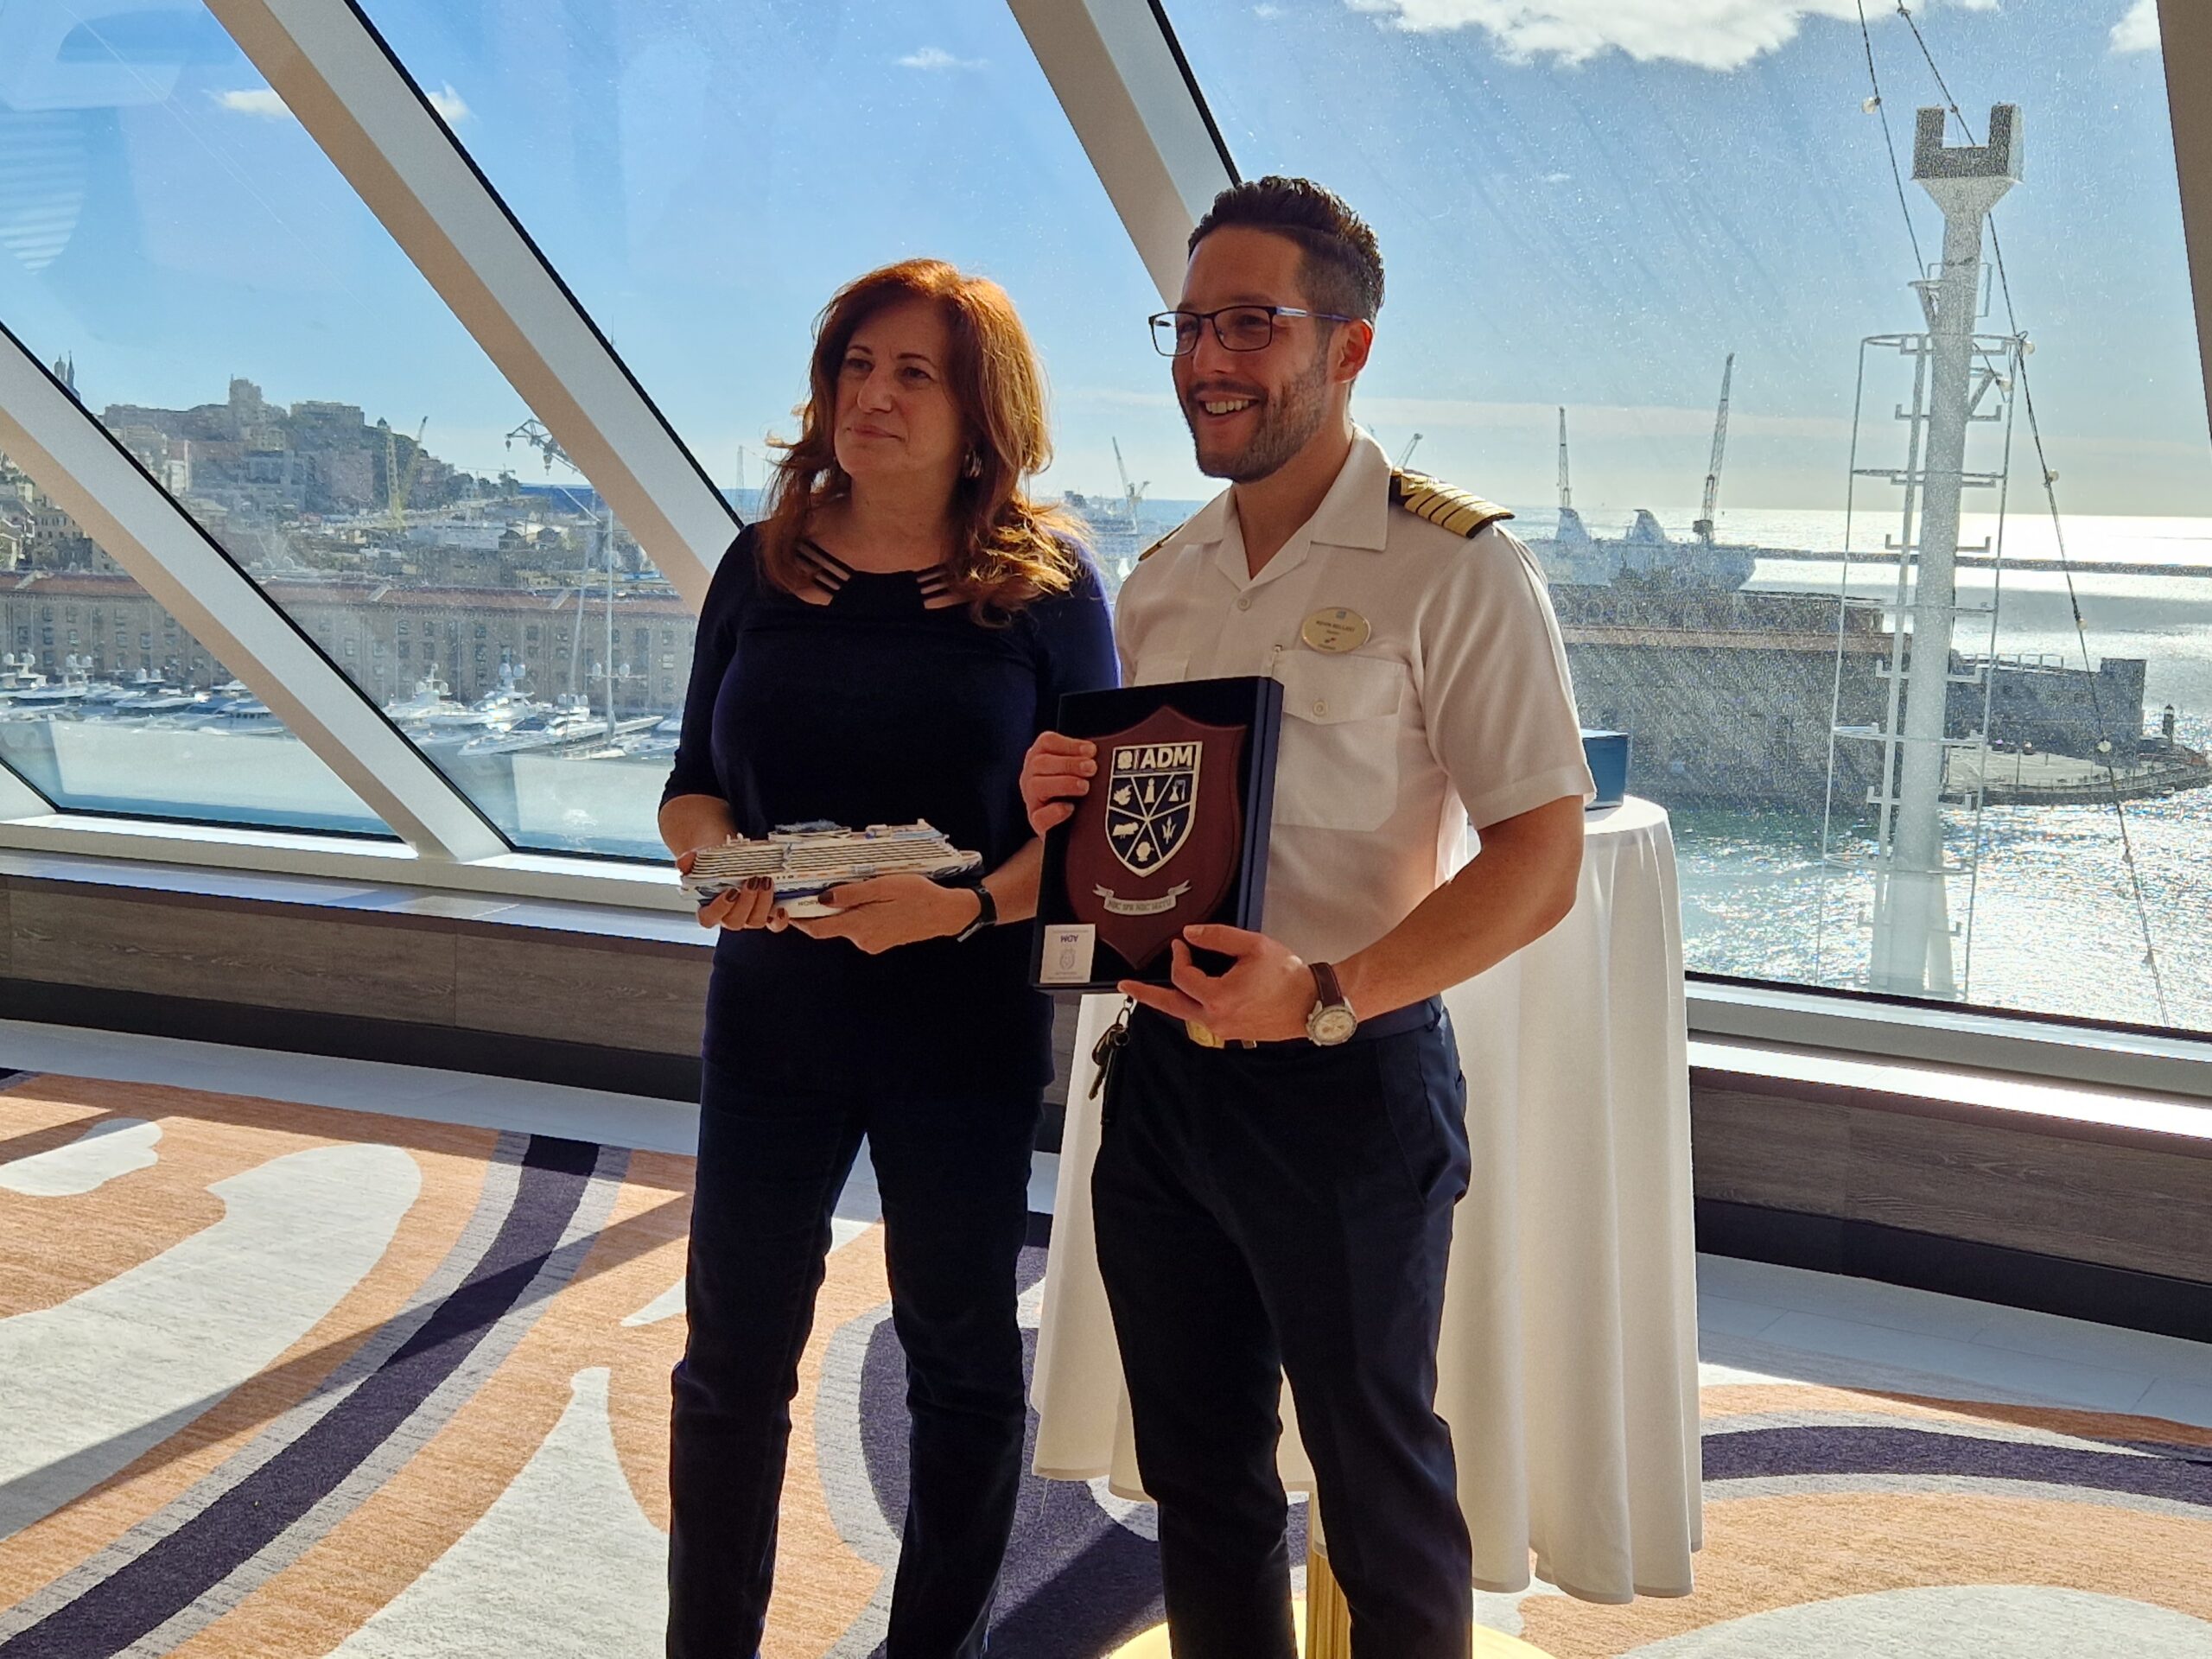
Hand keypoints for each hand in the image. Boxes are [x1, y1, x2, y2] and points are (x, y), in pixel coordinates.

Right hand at [676, 851, 787, 932]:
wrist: (732, 858)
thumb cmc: (715, 862)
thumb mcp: (700, 858)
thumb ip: (689, 861)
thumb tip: (683, 862)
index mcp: (709, 909)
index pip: (709, 918)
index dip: (719, 908)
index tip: (730, 891)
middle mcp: (729, 917)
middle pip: (735, 921)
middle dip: (746, 902)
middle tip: (753, 881)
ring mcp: (749, 917)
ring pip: (755, 921)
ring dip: (762, 903)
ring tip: (766, 882)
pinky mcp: (766, 913)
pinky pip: (774, 925)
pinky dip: (779, 920)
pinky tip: (782, 908)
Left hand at [789, 873, 979, 954]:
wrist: (946, 913)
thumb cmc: (918, 894)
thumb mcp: (884, 885)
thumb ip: (851, 894)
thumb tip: (822, 898)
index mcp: (859, 925)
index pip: (817, 928)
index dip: (798, 919)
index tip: (786, 906)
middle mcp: (862, 939)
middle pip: (829, 926)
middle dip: (820, 910)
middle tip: (815, 886)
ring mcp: (872, 943)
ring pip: (846, 925)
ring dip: (843, 910)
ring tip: (852, 887)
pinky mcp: (880, 941)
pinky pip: (861, 927)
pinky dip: (858, 914)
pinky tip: (871, 899)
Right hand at [1020, 731, 1096, 834]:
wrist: (1076, 825)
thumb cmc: (1080, 789)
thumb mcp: (1082, 770)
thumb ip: (1089, 759)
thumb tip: (1112, 750)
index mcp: (1041, 756)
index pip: (1047, 742)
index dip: (1069, 745)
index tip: (1092, 750)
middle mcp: (1031, 775)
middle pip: (1041, 762)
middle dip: (1069, 764)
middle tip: (1092, 768)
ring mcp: (1032, 799)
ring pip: (1037, 786)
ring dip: (1063, 783)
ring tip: (1085, 787)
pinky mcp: (1037, 822)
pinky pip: (1039, 816)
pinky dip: (1054, 811)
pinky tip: (1070, 808)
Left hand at [1120, 924, 1316, 1042]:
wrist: (1312, 1004)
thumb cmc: (1288, 977)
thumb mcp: (1253, 946)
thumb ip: (1218, 937)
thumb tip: (1190, 935)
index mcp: (1218, 998)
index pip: (1182, 975)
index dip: (1178, 955)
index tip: (1181, 944)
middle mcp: (1215, 1019)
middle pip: (1170, 1005)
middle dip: (1146, 994)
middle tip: (1126, 986)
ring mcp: (1223, 1029)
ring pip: (1185, 1014)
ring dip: (1170, 999)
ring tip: (1152, 991)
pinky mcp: (1232, 1032)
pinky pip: (1202, 1019)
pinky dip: (1192, 1005)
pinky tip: (1191, 995)